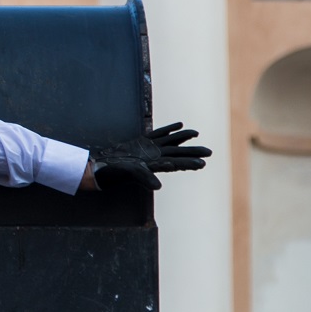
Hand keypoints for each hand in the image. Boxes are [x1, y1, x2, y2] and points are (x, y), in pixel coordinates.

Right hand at [91, 122, 211, 191]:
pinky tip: (178, 125)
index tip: (202, 163)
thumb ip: (145, 178)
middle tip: (209, 152)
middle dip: (193, 152)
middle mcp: (155, 157)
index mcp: (155, 164)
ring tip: (196, 133)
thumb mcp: (131, 173)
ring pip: (170, 142)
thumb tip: (158, 186)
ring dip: (183, 138)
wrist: (100, 168)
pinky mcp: (141, 142)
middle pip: (178, 152)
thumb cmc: (115, 172)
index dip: (189, 163)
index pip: (176, 163)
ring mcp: (148, 149)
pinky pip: (159, 134)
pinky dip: (169, 130)